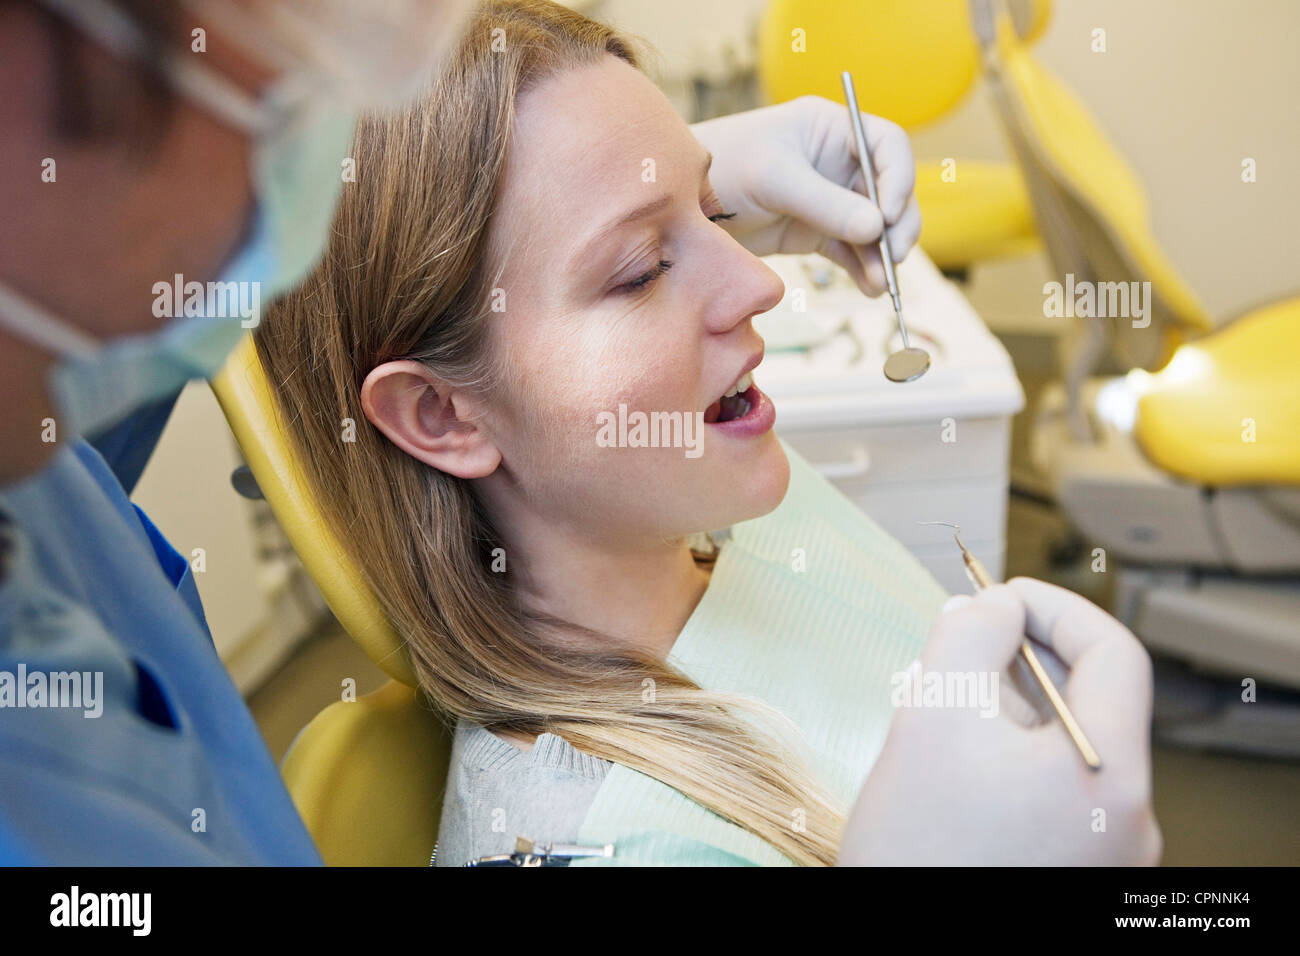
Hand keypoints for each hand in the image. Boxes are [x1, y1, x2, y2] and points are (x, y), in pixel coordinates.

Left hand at [690, 95, 920, 296]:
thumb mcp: (775, 179)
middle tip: (895, 255)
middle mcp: (839, 162)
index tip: (888, 214)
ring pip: (875, 227)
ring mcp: (831, 200)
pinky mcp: (817, 233)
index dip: (899, 178)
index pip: (887, 146)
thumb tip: (877, 228)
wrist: (685, 206)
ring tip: (882, 283)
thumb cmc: (725, 170)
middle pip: (890, 191)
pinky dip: (865, 270)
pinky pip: (853, 252)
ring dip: (883, 254)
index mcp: (832, 129)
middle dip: (898, 224)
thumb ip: (826, 203)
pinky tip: (871, 288)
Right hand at [837, 578, 1162, 865]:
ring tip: (945, 711)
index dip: (1056, 607)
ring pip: (1065, 747)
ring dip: (1011, 709)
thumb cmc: (918, 848)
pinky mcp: (1074, 872)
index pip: (1114, 654)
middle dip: (1022, 660)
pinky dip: (1011, 757)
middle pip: (1090, 702)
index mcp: (1111, 777)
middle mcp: (1127, 819)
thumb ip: (969, 636)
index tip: (998, 596)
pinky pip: (1054, 790)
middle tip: (959, 647)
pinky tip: (957, 764)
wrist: (896, 945)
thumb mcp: (933, 714)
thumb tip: (991, 605)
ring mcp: (1103, 853)